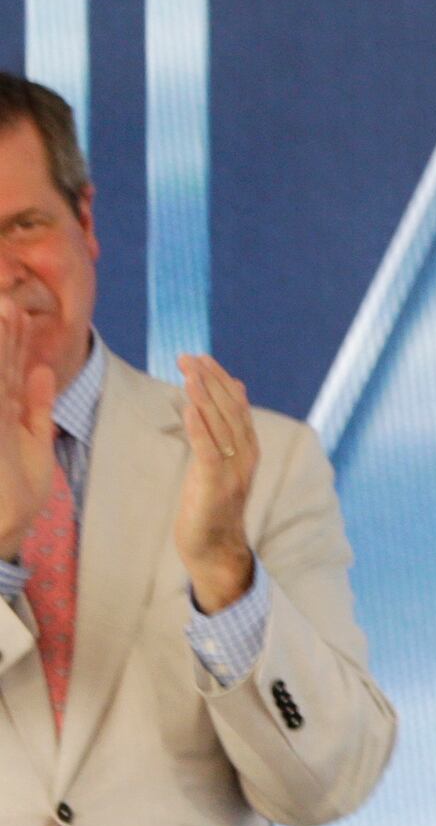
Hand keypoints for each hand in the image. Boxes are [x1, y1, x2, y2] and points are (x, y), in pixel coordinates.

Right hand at [0, 312, 50, 567]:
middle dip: (5, 332)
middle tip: (8, 297)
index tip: (19, 307)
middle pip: (0, 365)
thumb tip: (41, 369)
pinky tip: (10, 354)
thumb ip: (37, 403)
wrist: (5, 528)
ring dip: (2, 344)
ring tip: (7, 309)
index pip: (10, 368)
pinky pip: (1, 396)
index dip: (14, 338)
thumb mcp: (34, 439)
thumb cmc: (17, 489)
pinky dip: (3, 370)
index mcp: (6, 411)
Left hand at [168, 355, 258, 612]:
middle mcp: (246, 456)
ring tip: (189, 374)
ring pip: (220, 426)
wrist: (216, 551)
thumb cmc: (213, 507)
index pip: (237, 406)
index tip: (201, 358)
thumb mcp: (221, 464)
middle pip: (229, 410)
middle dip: (209, 381)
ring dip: (204, 397)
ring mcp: (232, 472)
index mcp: (248, 449)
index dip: (220, 380)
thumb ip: (226, 430)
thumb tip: (235, 388)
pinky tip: (190, 409)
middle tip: (189, 357)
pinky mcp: (214, 488)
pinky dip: (200, 429)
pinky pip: (208, 453)